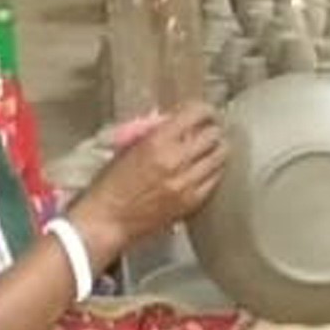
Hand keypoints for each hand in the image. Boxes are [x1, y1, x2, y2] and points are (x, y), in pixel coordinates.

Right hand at [66, 103, 226, 263]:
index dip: (204, 110)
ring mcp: (188, 183)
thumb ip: (154, 132)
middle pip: (214, 135)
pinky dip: (214, 170)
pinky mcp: (193, 201)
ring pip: (220, 156)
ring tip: (210, 149)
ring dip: (216, 149)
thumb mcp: (128, 147)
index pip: (196, 114)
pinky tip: (206, 169)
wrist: (108, 219)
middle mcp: (177, 160)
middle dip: (212, 129)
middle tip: (208, 130)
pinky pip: (215, 179)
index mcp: (157, 142)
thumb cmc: (111, 182)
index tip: (205, 112)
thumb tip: (175, 120)